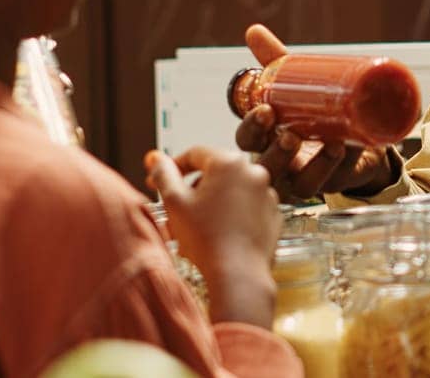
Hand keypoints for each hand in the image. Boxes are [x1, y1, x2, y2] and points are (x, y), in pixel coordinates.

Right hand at [145, 145, 280, 326]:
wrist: (238, 274)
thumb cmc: (206, 238)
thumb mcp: (175, 202)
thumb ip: (164, 174)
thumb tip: (156, 158)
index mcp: (229, 162)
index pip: (195, 154)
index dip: (173, 168)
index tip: (158, 181)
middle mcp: (253, 172)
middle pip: (214, 173)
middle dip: (192, 190)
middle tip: (175, 211)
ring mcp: (267, 193)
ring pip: (230, 192)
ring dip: (211, 204)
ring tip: (194, 229)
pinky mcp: (273, 213)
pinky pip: (246, 208)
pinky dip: (232, 216)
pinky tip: (218, 235)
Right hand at [233, 23, 397, 202]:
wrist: (354, 138)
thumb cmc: (314, 113)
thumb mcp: (295, 87)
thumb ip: (275, 62)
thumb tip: (253, 30)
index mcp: (265, 141)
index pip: (247, 141)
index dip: (252, 129)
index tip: (265, 111)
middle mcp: (280, 165)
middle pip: (267, 168)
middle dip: (277, 153)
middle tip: (291, 133)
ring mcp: (306, 179)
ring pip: (300, 186)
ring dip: (314, 166)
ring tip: (330, 142)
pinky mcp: (334, 182)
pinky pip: (334, 181)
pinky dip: (341, 166)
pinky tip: (349, 147)